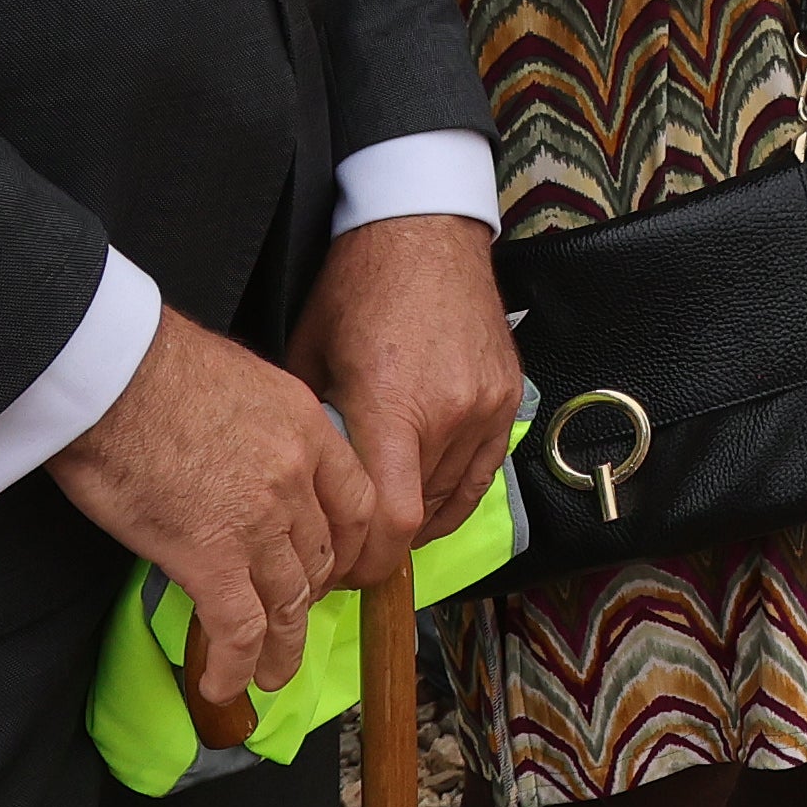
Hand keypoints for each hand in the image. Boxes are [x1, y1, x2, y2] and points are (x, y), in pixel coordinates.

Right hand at [50, 310, 376, 700]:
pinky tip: (225, 686)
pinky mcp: (209, 558)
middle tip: (293, 621)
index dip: (348, 544)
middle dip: (310, 597)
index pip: (357, 501)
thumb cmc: (152, 366)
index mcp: (306, 428)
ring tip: (272, 675)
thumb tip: (242, 449)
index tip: (333, 566)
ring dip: (281, 647)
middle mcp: (296, 478)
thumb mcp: (239, 378)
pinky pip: (238, 628)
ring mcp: (258, 521)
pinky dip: (236, 665)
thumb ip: (259, 424)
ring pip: (289, 601)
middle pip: (321, 556)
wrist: (110, 374)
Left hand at [286, 211, 517, 578]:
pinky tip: (423, 499)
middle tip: (347, 552)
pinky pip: (481, 470)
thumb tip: (300, 497)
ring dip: (416, 521)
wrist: (424, 232)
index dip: (367, 562)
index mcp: (392, 403)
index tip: (340, 574)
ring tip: (381, 524)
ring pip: (453, 498)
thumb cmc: (356, 289)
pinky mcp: (507, 396)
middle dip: (381, 546)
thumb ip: (314, 433)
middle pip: (421, 517)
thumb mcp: (310, 359)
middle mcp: (449, 411)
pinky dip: (451, 494)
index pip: (392, 518)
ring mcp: (486, 405)